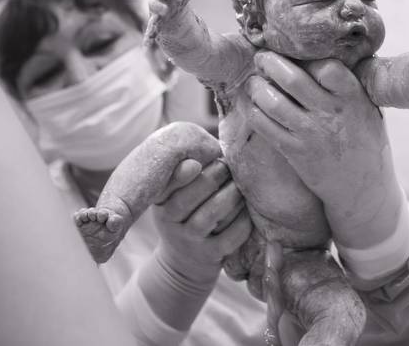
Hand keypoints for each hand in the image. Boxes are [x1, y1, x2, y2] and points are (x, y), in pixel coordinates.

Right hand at [153, 158, 252, 281]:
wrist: (181, 266)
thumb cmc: (184, 218)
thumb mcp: (174, 199)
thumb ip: (186, 175)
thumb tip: (213, 143)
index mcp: (161, 202)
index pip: (168, 184)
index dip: (182, 172)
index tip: (196, 162)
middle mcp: (170, 220)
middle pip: (192, 195)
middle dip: (215, 175)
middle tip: (229, 166)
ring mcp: (189, 239)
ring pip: (212, 213)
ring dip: (232, 195)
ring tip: (241, 185)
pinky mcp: (208, 255)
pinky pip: (230, 236)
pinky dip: (242, 221)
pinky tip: (248, 211)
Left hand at [245, 51, 402, 249]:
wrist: (362, 188)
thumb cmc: (365, 142)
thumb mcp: (368, 109)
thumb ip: (347, 86)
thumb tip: (323, 55)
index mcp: (352, 98)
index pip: (326, 67)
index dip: (307, 56)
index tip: (297, 52)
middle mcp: (330, 113)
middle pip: (292, 79)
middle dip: (271, 62)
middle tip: (261, 57)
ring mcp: (310, 134)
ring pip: (273, 102)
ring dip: (257, 87)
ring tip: (254, 81)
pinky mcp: (295, 152)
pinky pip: (266, 127)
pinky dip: (254, 112)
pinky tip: (253, 106)